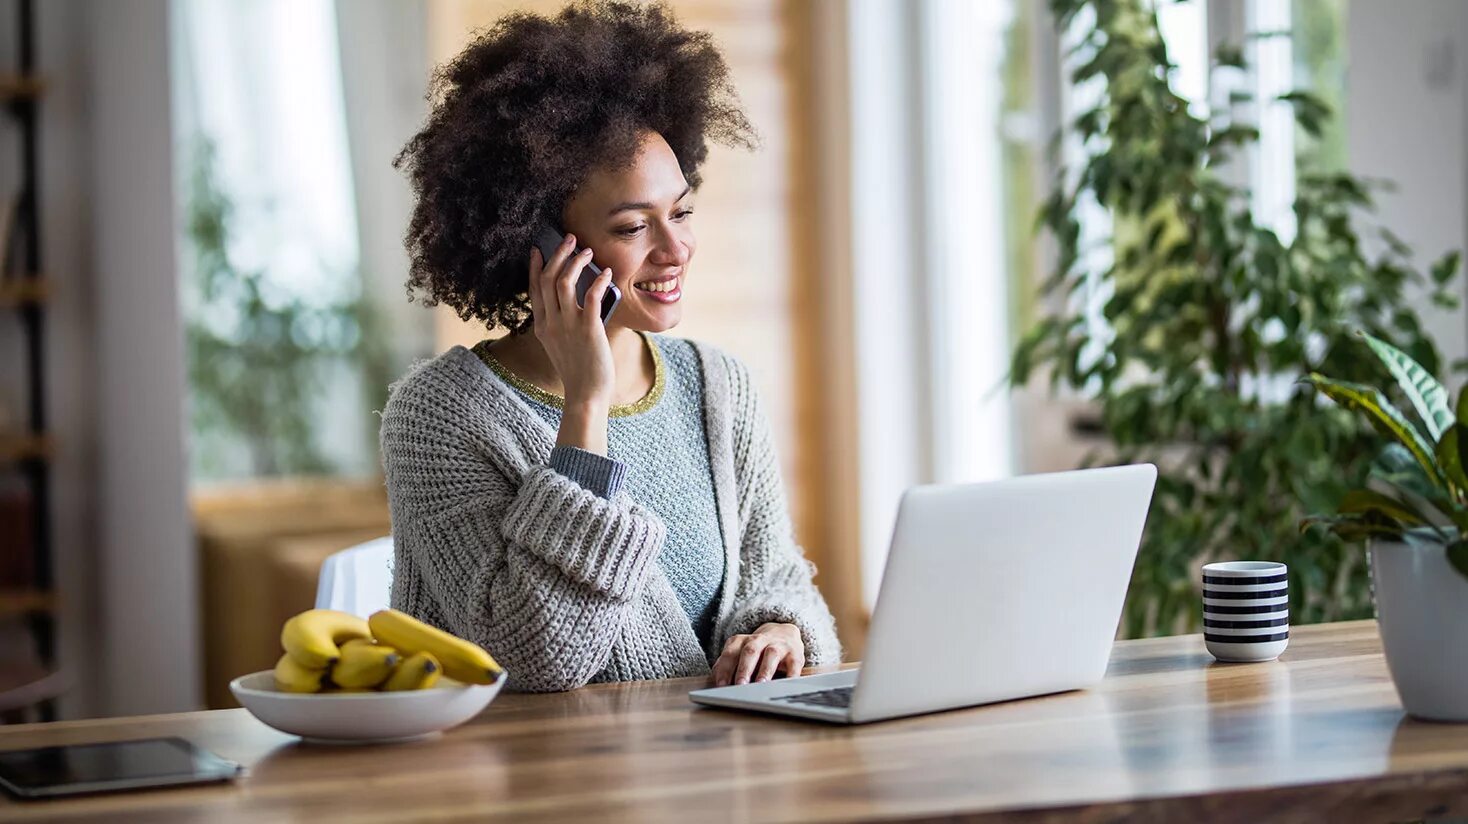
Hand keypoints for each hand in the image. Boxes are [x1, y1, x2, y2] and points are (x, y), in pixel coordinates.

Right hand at [528, 234, 616, 407]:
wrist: (586, 394)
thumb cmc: (578, 370)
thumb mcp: (560, 344)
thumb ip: (561, 323)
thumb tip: (576, 298)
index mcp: (542, 326)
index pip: (534, 289)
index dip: (535, 266)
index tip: (538, 249)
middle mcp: (550, 323)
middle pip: (547, 279)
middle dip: (558, 254)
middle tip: (570, 239)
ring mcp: (567, 326)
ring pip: (564, 282)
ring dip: (576, 262)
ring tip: (589, 251)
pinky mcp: (588, 330)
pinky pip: (591, 296)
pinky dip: (598, 281)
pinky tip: (606, 273)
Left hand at [711, 623, 805, 685]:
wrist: (785, 633)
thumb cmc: (758, 650)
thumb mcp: (741, 653)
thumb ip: (728, 664)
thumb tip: (716, 681)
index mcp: (742, 641)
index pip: (731, 653)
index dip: (725, 668)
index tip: (721, 685)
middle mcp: (759, 640)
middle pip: (750, 651)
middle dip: (744, 669)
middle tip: (740, 685)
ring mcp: (778, 645)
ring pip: (771, 654)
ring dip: (765, 670)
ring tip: (760, 685)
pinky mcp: (795, 654)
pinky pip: (793, 664)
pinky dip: (791, 674)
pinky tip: (787, 684)